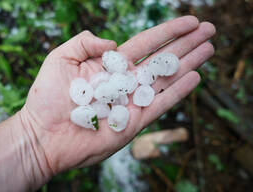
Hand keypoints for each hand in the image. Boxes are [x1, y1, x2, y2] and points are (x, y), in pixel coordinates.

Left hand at [19, 15, 214, 182]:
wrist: (43, 135)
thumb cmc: (47, 97)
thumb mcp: (60, 57)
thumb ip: (86, 43)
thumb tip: (114, 43)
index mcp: (111, 65)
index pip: (147, 43)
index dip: (169, 31)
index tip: (191, 20)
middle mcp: (126, 81)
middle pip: (163, 57)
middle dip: (187, 43)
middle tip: (210, 29)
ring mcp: (132, 102)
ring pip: (166, 78)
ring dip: (189, 63)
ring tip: (210, 48)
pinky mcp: (133, 123)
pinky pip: (160, 104)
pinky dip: (178, 91)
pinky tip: (195, 77)